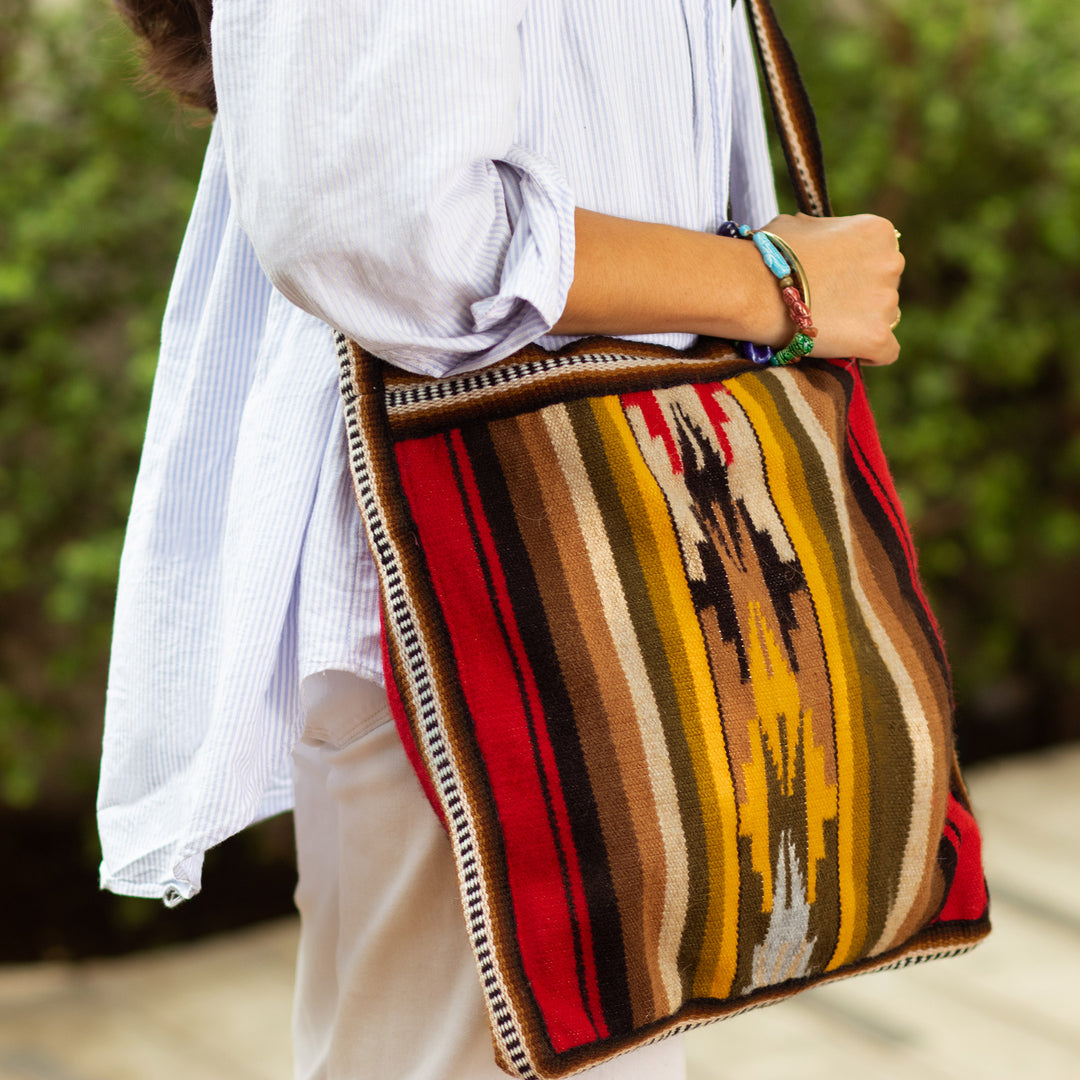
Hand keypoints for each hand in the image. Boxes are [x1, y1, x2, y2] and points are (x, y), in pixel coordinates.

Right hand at [764, 213, 903, 365]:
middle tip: (827, 304)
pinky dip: (871, 353)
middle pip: (886, 284)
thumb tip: (815, 235)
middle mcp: (890, 262)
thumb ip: (821, 231)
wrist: (755, 289)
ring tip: (826, 326)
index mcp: (876, 231)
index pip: (879, 254)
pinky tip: (852, 351)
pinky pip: (887, 351)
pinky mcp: (877, 336)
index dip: (854, 270)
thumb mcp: (799, 225)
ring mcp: (886, 301)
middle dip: (861, 294)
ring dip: (860, 321)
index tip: (832, 281)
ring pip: (885, 316)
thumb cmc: (770, 256)